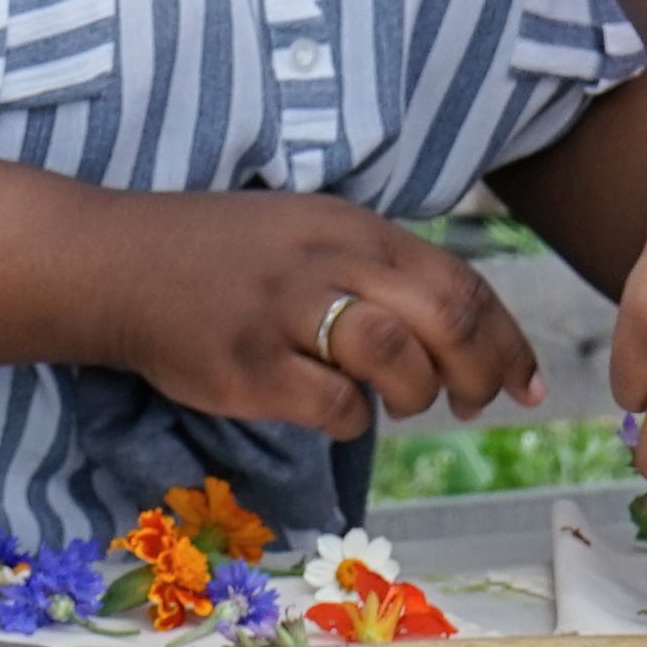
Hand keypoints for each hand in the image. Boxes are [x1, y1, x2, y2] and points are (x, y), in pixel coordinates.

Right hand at [93, 191, 541, 439]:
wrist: (117, 264)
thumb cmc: (222, 256)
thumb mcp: (308, 232)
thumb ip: (377, 270)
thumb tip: (458, 331)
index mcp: (353, 227)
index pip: (461, 281)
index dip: (508, 338)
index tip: (528, 382)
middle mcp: (327, 260)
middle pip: (446, 316)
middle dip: (483, 371)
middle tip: (479, 404)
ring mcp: (285, 311)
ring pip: (396, 357)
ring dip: (418, 393)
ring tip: (408, 403)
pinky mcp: (247, 366)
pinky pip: (333, 405)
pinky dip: (353, 419)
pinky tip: (336, 411)